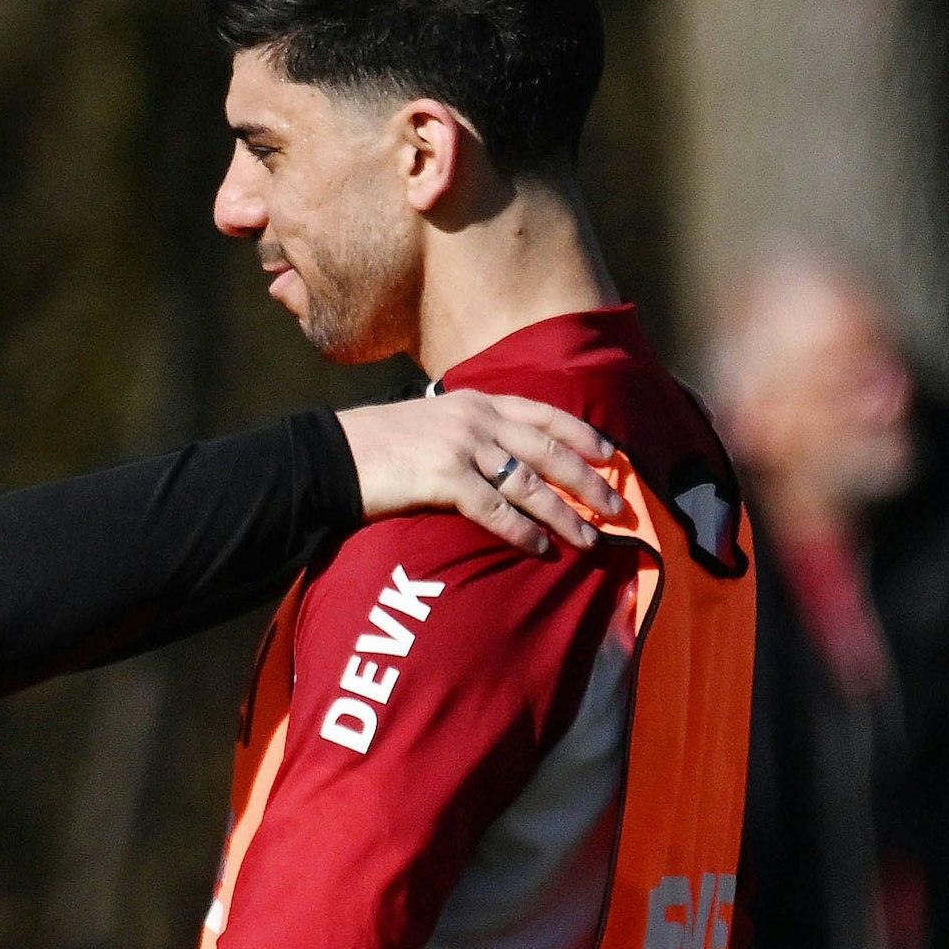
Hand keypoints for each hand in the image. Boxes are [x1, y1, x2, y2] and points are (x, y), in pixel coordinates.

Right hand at [336, 390, 623, 554]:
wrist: (333, 454)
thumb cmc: (378, 444)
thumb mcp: (431, 420)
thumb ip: (468, 430)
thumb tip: (498, 458)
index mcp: (476, 401)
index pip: (544, 413)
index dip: (581, 435)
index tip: (610, 456)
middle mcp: (476, 418)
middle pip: (549, 450)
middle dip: (588, 480)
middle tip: (616, 507)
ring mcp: (461, 447)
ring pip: (530, 484)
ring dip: (564, 514)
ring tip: (588, 539)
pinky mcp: (444, 478)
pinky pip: (496, 510)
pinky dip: (522, 531)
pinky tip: (539, 548)